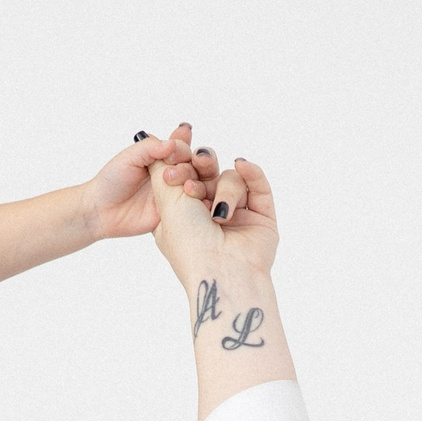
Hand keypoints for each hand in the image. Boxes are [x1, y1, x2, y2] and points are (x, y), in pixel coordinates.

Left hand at [81, 123, 217, 239]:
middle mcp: (173, 174)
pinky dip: (201, 204)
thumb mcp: (128, 158)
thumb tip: (172, 143)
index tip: (173, 152)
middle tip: (188, 167)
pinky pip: (195, 209)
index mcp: (162, 157)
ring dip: (199, 183)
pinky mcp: (176, 214)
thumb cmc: (111, 181)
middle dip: (199, 163)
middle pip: (198, 165)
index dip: (183, 147)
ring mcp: (176, 195)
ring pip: (200, 185)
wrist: (101, 211)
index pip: (182, 147)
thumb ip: (150, 148)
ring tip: (187, 186)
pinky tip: (200, 202)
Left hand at [150, 150, 278, 287]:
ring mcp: (237, 215)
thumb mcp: (166, 202)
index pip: (185, 177)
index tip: (173, 162)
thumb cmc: (190, 243)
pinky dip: (251, 173)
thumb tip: (160, 149)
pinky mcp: (261, 217)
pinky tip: (242, 166)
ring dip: (225, 190)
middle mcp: (209, 215)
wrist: (221, 271)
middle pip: (209, 174)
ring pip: (232, 180)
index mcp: (183, 216)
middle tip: (197, 163)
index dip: (181, 164)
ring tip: (219, 214)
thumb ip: (162, 170)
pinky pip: (258, 185)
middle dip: (202, 166)